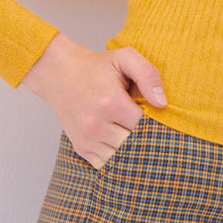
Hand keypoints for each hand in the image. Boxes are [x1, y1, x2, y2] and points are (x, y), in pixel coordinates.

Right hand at [21, 32, 166, 168]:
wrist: (60, 75)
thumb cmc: (97, 66)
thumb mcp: (124, 57)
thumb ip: (148, 74)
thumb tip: (162, 103)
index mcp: (110, 102)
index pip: (144, 125)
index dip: (158, 122)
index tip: (160, 115)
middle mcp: (96, 125)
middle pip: (135, 145)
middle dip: (147, 138)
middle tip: (154, 128)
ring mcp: (87, 139)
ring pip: (122, 159)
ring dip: (134, 151)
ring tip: (139, 136)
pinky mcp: (82, 148)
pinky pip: (107, 165)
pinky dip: (119, 160)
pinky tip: (125, 146)